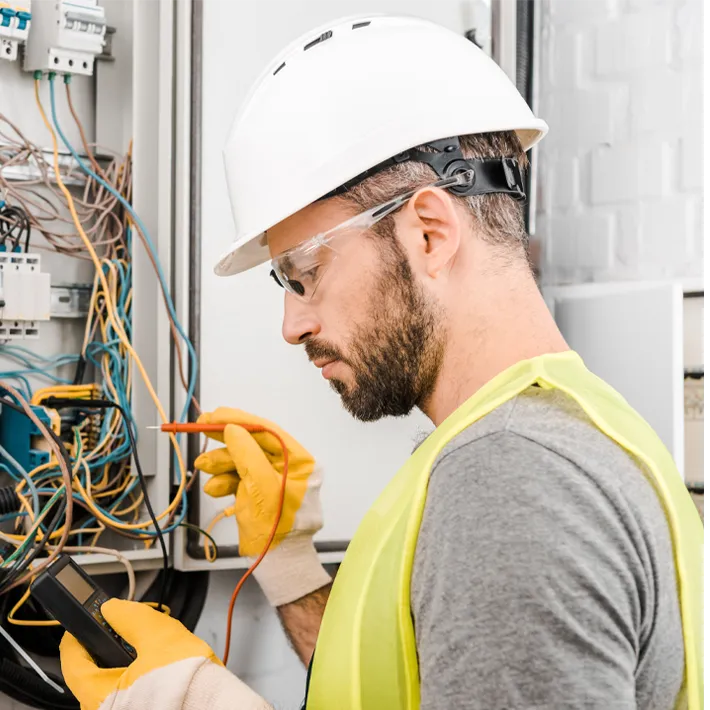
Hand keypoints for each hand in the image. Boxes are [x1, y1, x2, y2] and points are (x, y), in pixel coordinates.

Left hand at [60, 599, 269, 709]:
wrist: (217, 707)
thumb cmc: (188, 682)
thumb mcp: (159, 635)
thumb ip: (131, 618)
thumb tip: (113, 609)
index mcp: (99, 696)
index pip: (73, 662)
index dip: (78, 636)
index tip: (86, 621)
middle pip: (94, 672)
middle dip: (110, 645)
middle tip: (126, 628)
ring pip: (115, 683)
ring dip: (128, 661)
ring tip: (152, 645)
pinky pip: (132, 694)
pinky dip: (140, 677)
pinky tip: (161, 666)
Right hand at [194, 408, 330, 605]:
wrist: (277, 565)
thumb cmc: (277, 528)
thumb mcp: (261, 487)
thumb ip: (247, 454)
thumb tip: (232, 428)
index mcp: (299, 461)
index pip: (267, 430)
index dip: (239, 420)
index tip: (214, 415)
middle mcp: (288, 466)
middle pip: (252, 443)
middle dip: (225, 441)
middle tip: (200, 429)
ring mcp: (272, 479)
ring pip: (241, 460)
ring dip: (220, 463)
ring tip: (203, 466)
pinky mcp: (258, 492)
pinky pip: (239, 477)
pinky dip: (224, 480)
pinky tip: (215, 488)